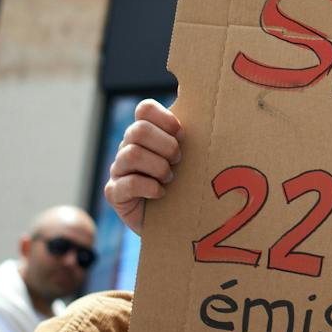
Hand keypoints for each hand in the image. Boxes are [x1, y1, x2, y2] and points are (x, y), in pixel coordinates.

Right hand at [104, 99, 182, 235]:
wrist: (173, 222)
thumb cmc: (185, 184)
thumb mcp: (191, 158)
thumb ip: (193, 139)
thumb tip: (216, 117)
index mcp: (146, 134)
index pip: (145, 109)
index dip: (165, 118)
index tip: (181, 134)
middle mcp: (128, 147)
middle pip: (138, 130)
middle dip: (165, 145)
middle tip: (179, 160)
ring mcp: (118, 169)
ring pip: (131, 154)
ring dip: (157, 166)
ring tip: (170, 178)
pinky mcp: (114, 193)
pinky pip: (127, 183)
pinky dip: (149, 187)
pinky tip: (161, 193)